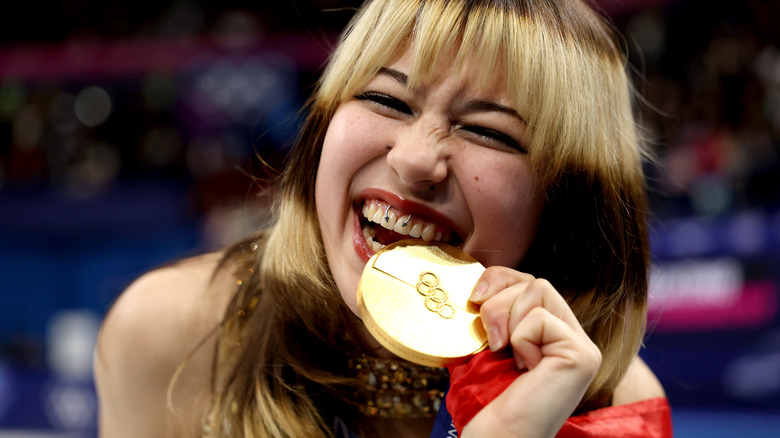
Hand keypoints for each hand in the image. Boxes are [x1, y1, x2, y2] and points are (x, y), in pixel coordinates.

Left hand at [461, 267, 601, 437]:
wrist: (497, 436)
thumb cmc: (487, 398)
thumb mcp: (489, 341)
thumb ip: (497, 310)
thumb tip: (481, 284)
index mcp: (552, 333)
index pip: (530, 282)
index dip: (499, 279)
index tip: (474, 298)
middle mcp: (573, 337)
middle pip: (535, 281)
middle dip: (498, 300)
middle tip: (491, 338)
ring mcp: (582, 346)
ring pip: (539, 289)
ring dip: (507, 319)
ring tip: (507, 354)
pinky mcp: (581, 354)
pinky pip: (539, 318)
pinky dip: (520, 340)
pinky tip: (525, 368)